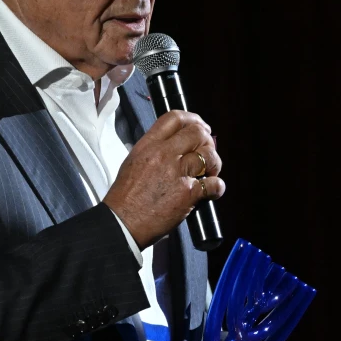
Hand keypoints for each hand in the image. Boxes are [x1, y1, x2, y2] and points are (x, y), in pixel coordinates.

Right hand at [103, 110, 224, 249]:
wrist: (122, 222)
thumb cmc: (125, 196)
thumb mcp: (134, 161)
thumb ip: (153, 150)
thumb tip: (174, 147)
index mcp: (148, 145)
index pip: (174, 118)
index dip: (193, 120)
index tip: (200, 127)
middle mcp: (164, 154)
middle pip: (197, 133)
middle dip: (207, 141)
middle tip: (208, 152)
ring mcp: (177, 172)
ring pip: (209, 155)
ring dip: (215, 163)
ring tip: (211, 172)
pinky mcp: (187, 193)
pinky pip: (213, 184)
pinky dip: (217, 187)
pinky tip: (213, 191)